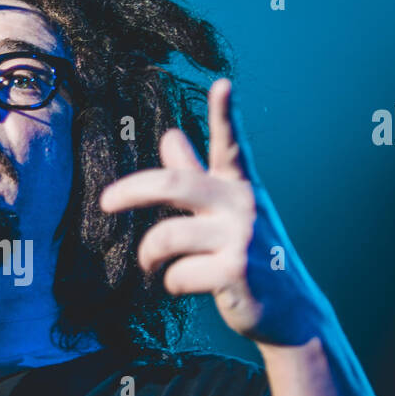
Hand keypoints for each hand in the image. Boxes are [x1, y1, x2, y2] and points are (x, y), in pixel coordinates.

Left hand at [98, 78, 332, 345]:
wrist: (289, 311)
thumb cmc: (250, 254)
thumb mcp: (225, 211)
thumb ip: (196, 173)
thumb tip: (169, 135)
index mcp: (240, 187)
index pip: (230, 146)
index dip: (226, 116)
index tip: (223, 84)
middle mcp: (242, 206)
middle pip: (174, 185)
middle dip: (132, 191)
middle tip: (105, 202)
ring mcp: (240, 238)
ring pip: (165, 237)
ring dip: (148, 255)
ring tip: (150, 264)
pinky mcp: (233, 272)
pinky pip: (177, 274)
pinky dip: (171, 284)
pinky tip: (185, 286)